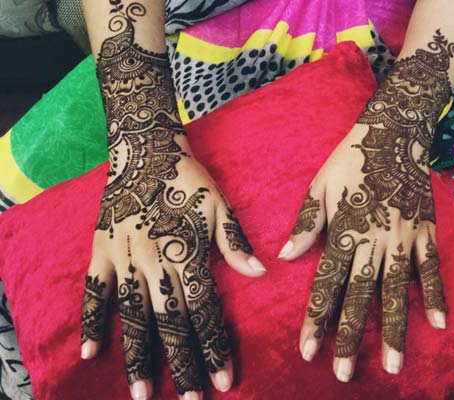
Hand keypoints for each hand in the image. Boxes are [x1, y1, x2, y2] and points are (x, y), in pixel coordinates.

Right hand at [80, 9, 264, 398]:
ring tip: (142, 394)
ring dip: (138, 356)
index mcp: (187, 250)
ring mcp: (123, 257)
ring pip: (132, 315)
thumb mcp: (218, 204)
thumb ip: (234, 241)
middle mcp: (154, 260)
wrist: (143, 148)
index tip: (222, 379)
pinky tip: (92, 352)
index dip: (214, 345)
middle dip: (181, 363)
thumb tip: (261, 273)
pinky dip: (91, 321)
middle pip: (170, 321)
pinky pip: (93, 291)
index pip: (203, 309)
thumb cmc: (187, 178)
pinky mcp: (100, 251)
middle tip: (190, 398)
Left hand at [278, 31, 453, 381]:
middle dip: (350, 337)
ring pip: (397, 292)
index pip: (326, 285)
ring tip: (394, 365)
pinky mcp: (426, 232)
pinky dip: (436, 295)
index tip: (309, 350)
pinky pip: (432, 268)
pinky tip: (439, 324)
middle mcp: (373, 241)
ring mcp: (403, 238)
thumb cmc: (349, 161)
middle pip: (359, 297)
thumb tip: (284, 256)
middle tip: (344, 373)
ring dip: (395, 330)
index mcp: (343, 232)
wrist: (392, 133)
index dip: (316, 319)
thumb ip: (305, 223)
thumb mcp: (318, 186)